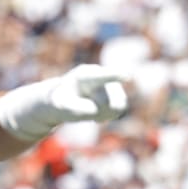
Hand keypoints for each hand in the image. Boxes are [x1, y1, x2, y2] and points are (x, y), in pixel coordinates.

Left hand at [0, 64, 129, 140]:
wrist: (66, 98)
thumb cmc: (61, 101)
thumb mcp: (61, 106)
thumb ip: (74, 108)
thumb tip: (93, 110)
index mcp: (83, 75)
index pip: (99, 76)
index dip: (113, 75)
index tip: (126, 76)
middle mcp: (99, 74)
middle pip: (107, 101)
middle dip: (97, 110)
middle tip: (84, 108)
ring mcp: (110, 82)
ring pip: (117, 106)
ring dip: (103, 113)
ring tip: (90, 109)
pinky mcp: (118, 92)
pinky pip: (120, 109)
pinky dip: (108, 114)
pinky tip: (97, 110)